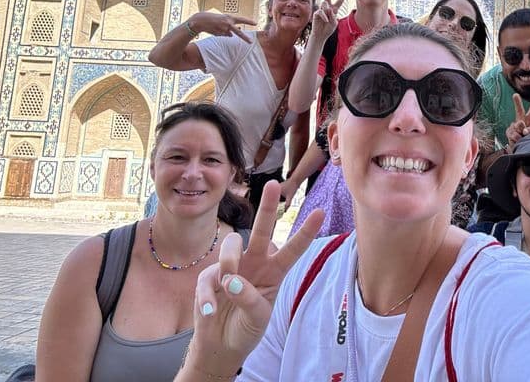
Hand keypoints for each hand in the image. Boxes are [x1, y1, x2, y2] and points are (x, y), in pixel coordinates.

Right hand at [189, 12, 256, 42]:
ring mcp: (223, 29)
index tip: (256, 23)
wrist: (201, 20)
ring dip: (225, 31)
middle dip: (245, 37)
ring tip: (217, 27)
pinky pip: (223, 35)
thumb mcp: (224, 20)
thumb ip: (232, 25)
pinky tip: (214, 29)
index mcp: (230, 17)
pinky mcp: (219, 34)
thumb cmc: (214, 19)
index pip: (241, 19)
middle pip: (238, 32)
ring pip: (228, 34)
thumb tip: (238, 31)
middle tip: (251, 42)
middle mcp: (228, 23)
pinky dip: (220, 33)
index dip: (249, 21)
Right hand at [191, 181, 322, 369]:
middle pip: (261, 231)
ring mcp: (231, 268)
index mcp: (274, 272)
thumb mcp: (258, 319)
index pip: (292, 249)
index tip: (320, 211)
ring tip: (228, 287)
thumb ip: (250, 300)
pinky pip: (209, 277)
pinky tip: (210, 312)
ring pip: (231, 245)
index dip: (305, 232)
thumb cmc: (246, 328)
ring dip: (229, 262)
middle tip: (272, 184)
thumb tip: (231, 280)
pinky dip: (209, 297)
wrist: (220, 345)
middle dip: (267, 207)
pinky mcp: (209, 277)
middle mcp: (255, 263)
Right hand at [310, 0, 346, 42]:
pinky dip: (324, 17)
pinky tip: (325, 21)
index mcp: (334, 10)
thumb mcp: (334, 23)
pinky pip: (321, 11)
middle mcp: (327, 8)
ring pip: (325, 4)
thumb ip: (333, 16)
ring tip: (328, 20)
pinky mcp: (316, 13)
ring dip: (328, 12)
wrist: (321, 35)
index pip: (339, 1)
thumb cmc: (328, 30)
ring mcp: (321, 10)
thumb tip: (328, 9)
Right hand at [505, 90, 529, 148]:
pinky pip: (514, 135)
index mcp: (529, 119)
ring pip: (518, 126)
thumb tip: (524, 130)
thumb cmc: (529, 140)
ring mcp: (514, 126)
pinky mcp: (508, 132)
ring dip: (522, 133)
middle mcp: (521, 120)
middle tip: (515, 95)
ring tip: (523, 138)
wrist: (520, 149)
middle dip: (517, 103)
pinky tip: (518, 141)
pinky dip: (518, 140)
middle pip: (519, 111)